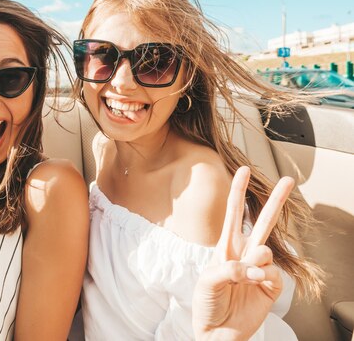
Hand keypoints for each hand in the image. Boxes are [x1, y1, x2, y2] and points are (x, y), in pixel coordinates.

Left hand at [192, 166, 294, 340]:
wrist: (217, 333)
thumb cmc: (207, 304)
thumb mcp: (207, 281)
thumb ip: (228, 268)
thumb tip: (252, 266)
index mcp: (225, 247)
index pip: (233, 214)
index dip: (238, 192)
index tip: (244, 170)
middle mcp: (244, 254)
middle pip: (263, 222)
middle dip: (275, 201)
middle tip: (288, 180)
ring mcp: (259, 269)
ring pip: (267, 248)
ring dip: (255, 261)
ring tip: (245, 277)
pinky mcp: (271, 286)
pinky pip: (272, 273)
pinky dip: (262, 277)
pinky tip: (254, 284)